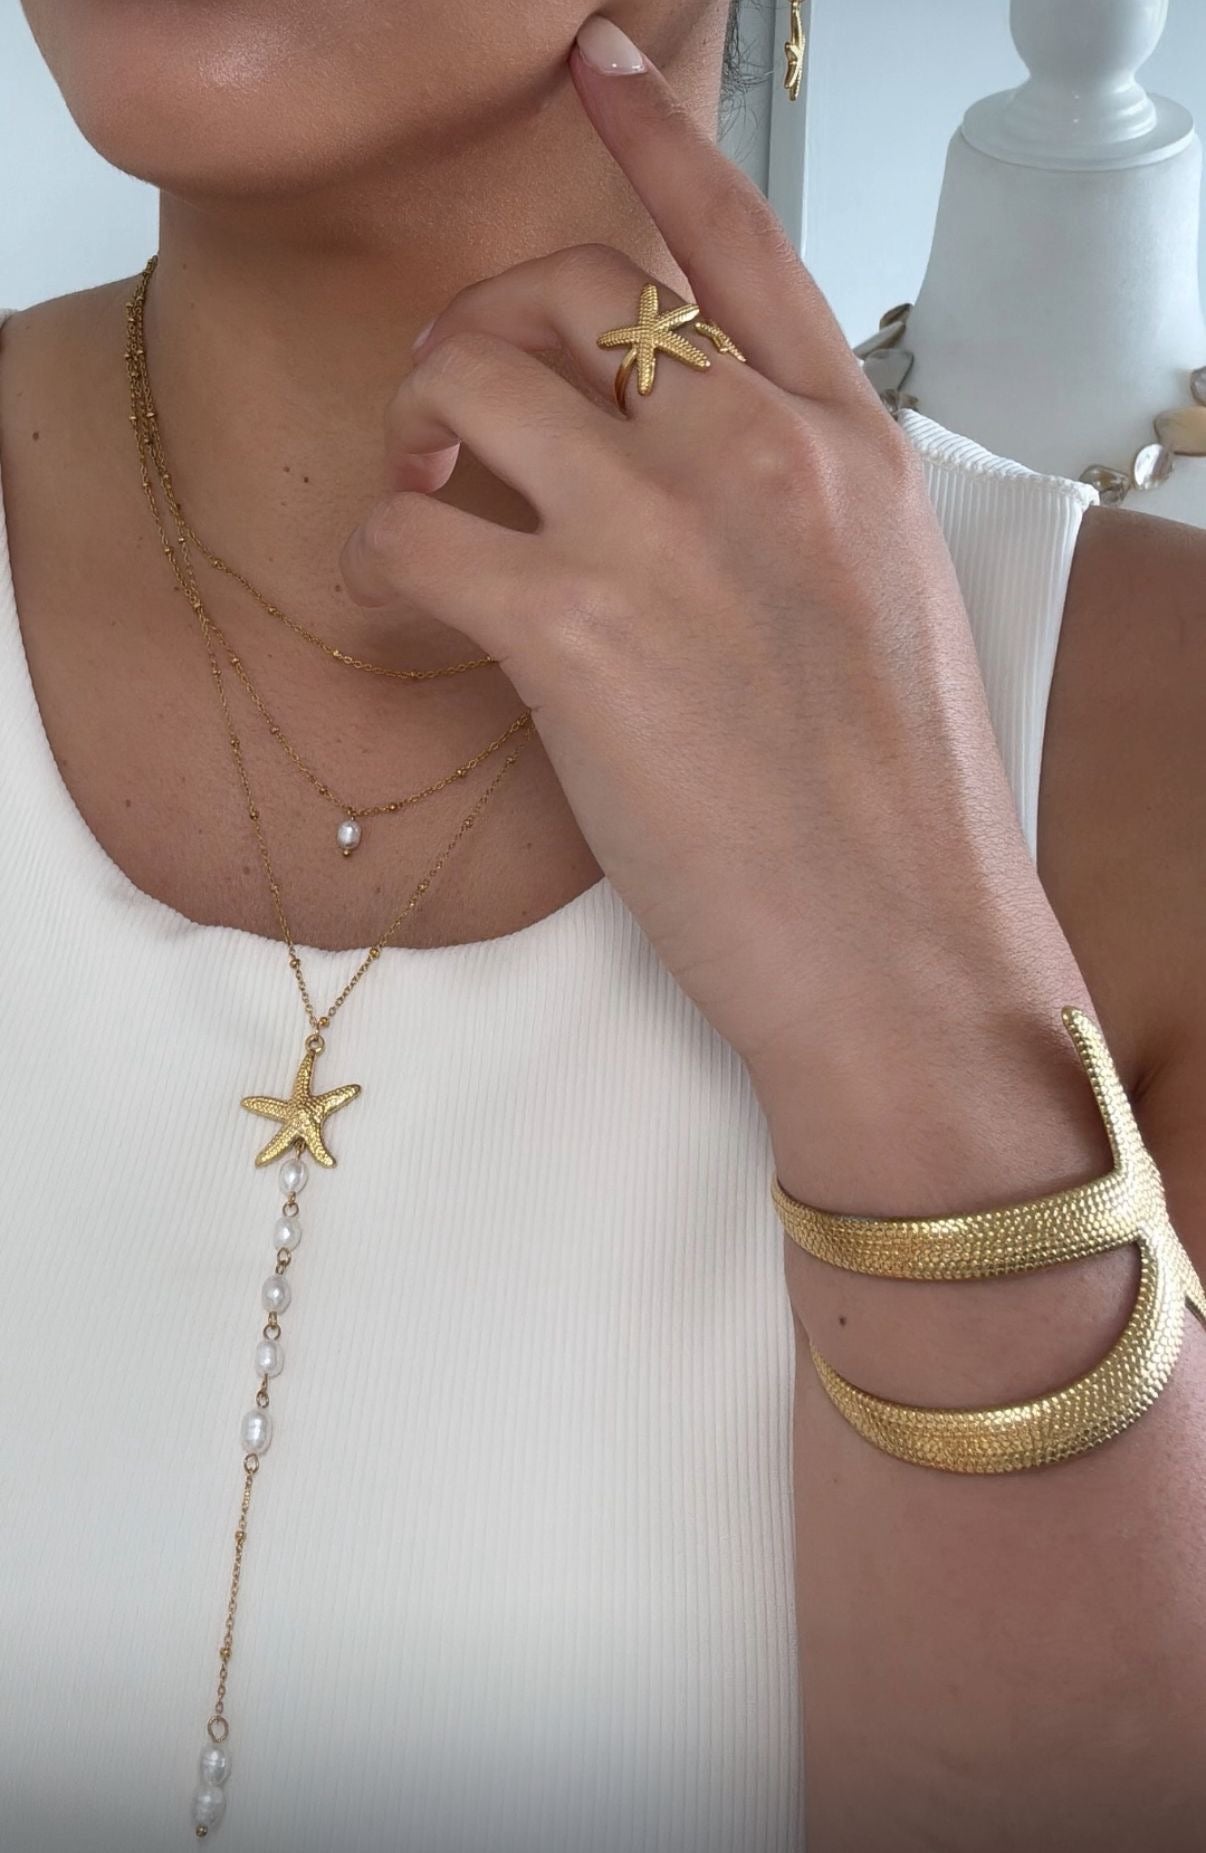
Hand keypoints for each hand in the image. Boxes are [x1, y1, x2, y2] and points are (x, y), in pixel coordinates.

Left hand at [341, 16, 1072, 1151]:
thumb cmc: (898, 808)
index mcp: (847, 441)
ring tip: (435, 519)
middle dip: (482, 342)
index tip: (592, 63)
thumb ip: (796, 505)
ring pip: (466, 379)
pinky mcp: (573, 631)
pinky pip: (410, 531)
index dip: (652, 136)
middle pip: (561, 291)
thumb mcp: (885, 608)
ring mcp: (664, 529)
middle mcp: (757, 451)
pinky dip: (389, 564)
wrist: (902, 947)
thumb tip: (686, 469)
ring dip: (418, 440)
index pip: (736, 240)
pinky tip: (424, 617)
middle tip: (459, 435)